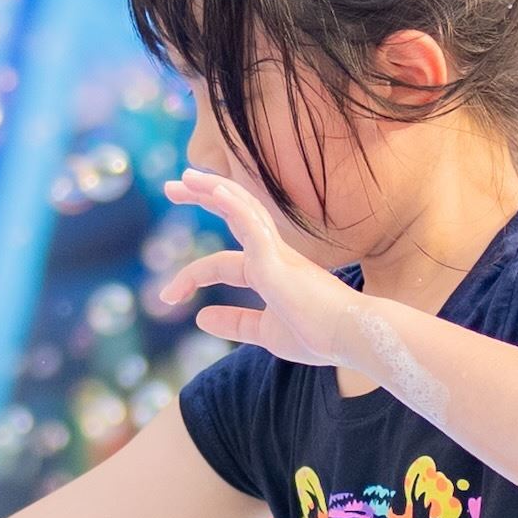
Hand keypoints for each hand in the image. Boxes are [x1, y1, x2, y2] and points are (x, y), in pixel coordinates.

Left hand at [157, 168, 382, 373]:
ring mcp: (276, 252)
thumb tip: (200, 319)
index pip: (223, 264)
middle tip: (171, 186)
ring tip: (182, 179)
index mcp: (272, 271)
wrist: (351, 338)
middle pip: (234, 214)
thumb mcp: (266, 332)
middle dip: (203, 197)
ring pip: (241, 208)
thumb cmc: (318, 336)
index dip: (190, 276)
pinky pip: (251, 222)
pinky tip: (212, 190)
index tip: (166, 297)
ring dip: (211, 190)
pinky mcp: (277, 258)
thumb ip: (236, 322)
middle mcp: (274, 254)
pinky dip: (231, 204)